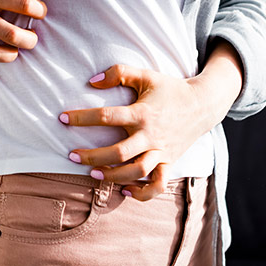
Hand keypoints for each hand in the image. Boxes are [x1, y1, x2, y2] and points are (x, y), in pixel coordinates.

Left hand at [60, 51, 241, 200]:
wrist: (203, 104)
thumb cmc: (170, 88)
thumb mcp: (145, 75)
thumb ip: (118, 72)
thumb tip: (92, 80)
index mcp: (142, 113)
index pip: (107, 116)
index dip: (82, 118)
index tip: (62, 118)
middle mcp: (151, 135)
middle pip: (119, 152)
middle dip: (92, 156)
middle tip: (72, 156)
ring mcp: (161, 151)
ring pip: (136, 172)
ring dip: (112, 176)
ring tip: (93, 174)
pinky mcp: (169, 162)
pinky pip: (157, 185)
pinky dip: (142, 193)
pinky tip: (124, 191)